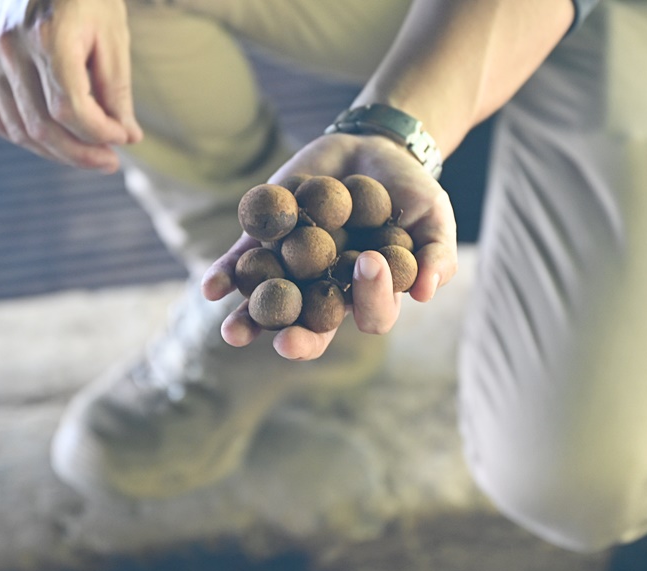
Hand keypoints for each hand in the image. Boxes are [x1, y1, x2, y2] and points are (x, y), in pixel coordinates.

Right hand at [0, 0, 142, 171]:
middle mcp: (10, 47)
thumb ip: (117, 90)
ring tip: (88, 156)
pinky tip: (57, 143)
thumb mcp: (113, 36)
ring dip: (57, 153)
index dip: (99, 133)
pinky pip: (0, 120)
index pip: (71, 108)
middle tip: (110, 162)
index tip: (124, 138)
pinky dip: (29, 139)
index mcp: (49, 35)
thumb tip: (127, 137)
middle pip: (43, 126)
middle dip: (81, 153)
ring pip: (20, 130)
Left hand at [202, 132, 457, 359]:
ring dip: (250, 321)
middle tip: (284, 343)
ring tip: (232, 333)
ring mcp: (294, 270)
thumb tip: (425, 292)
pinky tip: (211, 288)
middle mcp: (328, 291)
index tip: (368, 265)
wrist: (370, 150)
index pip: (371, 313)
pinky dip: (226, 277)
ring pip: (270, 304)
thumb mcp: (432, 216)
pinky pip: (242, 266)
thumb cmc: (409, 192)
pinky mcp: (266, 243)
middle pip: (312, 326)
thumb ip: (435, 253)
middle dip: (296, 337)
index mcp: (370, 294)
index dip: (369, 299)